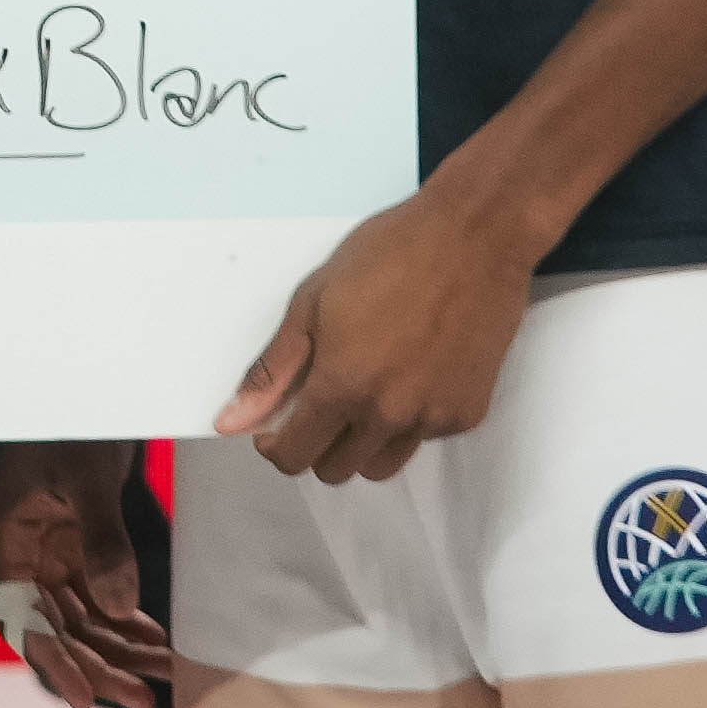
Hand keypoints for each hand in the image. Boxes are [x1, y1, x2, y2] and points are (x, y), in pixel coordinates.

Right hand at [0, 435, 169, 707]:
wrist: (89, 383)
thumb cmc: (72, 420)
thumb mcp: (86, 477)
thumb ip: (103, 542)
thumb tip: (123, 611)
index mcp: (5, 539)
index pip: (24, 617)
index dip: (54, 662)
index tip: (85, 701)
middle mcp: (23, 553)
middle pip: (57, 627)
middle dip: (100, 665)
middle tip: (145, 698)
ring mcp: (49, 550)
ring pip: (82, 616)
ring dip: (121, 647)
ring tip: (164, 676)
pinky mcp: (75, 542)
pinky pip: (99, 594)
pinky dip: (127, 619)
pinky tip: (155, 642)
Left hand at [218, 184, 543, 484]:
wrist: (474, 237)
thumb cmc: (391, 254)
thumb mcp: (312, 301)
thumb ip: (273, 371)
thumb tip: (232, 420)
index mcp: (341, 385)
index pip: (294, 456)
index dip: (276, 446)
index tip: (275, 426)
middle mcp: (387, 414)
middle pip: (336, 470)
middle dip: (318, 444)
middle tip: (321, 400)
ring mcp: (431, 418)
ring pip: (381, 465)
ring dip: (362, 443)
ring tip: (365, 390)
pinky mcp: (466, 413)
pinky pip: (423, 438)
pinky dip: (408, 420)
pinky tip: (410, 371)